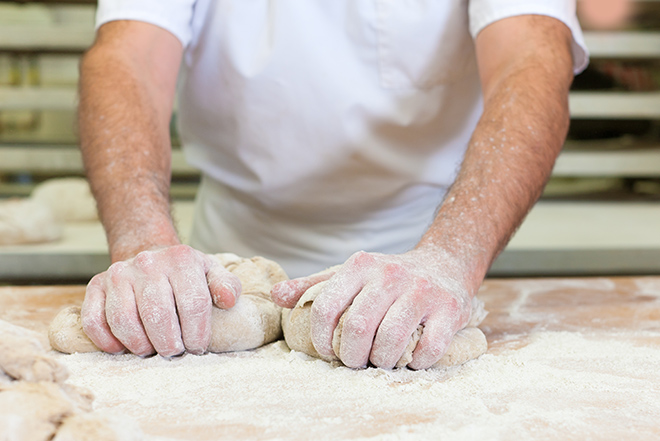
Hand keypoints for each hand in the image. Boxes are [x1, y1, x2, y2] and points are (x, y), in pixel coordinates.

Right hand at [81, 245, 240, 356]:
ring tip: (152, 351)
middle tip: (174, 353)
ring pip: (124, 320)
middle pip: (158, 315)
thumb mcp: (211, 272)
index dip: (197, 334)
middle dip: (169, 344)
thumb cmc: (185, 274)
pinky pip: (95, 321)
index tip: (197, 348)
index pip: (193, 304)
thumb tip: (229, 300)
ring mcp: (119, 274)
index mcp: (181, 260)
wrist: (150, 256)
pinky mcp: (96, 286)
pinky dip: (108, 342)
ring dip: (139, 345)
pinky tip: (124, 348)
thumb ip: (226, 285)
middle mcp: (148, 263)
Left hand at [272, 249, 475, 368]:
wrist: (444, 264)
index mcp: (360, 265)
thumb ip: (314, 286)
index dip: (321, 339)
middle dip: (352, 356)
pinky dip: (416, 363)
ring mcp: (421, 291)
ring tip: (381, 360)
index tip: (328, 351)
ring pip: (391, 342)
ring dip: (382, 362)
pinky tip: (411, 357)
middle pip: (358, 328)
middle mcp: (390, 274)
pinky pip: (428, 349)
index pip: (326, 307)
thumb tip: (277, 297)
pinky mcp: (448, 309)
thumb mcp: (350, 274)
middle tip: (355, 361)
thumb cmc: (388, 276)